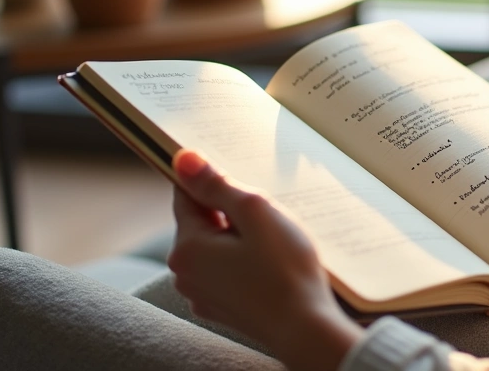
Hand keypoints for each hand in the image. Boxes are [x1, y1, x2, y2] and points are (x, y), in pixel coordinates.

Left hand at [168, 150, 361, 370]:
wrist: (306, 330)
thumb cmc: (285, 271)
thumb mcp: (255, 212)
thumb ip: (217, 184)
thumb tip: (182, 158)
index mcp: (186, 247)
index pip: (186, 195)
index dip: (208, 178)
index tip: (235, 172)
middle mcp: (184, 273)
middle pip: (202, 221)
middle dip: (230, 212)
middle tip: (267, 216)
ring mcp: (202, 294)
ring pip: (215, 246)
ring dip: (239, 237)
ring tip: (274, 243)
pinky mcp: (222, 308)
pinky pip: (226, 270)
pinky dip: (244, 261)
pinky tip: (271, 266)